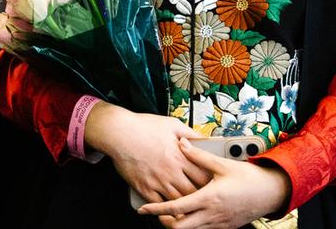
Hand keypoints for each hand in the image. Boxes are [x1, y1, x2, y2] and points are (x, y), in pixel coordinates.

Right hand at [85, 103, 210, 202]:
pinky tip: (171, 212)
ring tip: (192, 208)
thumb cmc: (144, 126)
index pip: (203, 174)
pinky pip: (159, 205)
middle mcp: (171, 171)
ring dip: (186, 206)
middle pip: (193, 191)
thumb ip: (190, 133)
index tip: (215, 184)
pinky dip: (166, 211)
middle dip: (202, 196)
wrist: (120, 132)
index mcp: (180, 155)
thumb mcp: (172, 124)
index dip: (211, 181)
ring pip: (178, 201)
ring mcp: (158, 181)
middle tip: (207, 199)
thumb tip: (203, 139)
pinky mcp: (145, 188)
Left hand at [138, 137, 290, 228]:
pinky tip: (192, 213)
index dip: (157, 209)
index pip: (176, 209)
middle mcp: (211, 215)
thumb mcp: (223, 163)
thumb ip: (199, 156)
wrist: (270, 193)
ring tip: (171, 211)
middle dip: (164, 221)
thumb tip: (182, 144)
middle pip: (179, 228)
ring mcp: (217, 224)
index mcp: (208, 198)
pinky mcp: (224, 227)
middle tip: (156, 211)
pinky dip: (192, 225)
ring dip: (178, 224)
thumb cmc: (248, 177)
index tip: (144, 209)